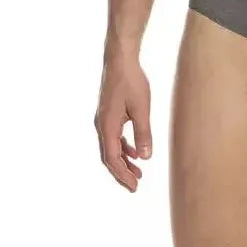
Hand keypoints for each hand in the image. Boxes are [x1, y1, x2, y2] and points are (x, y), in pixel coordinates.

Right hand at [94, 53, 151, 191]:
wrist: (120, 60)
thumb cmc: (131, 82)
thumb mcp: (142, 109)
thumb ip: (143, 133)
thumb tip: (145, 157)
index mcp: (107, 126)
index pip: (112, 159)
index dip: (122, 175)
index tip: (134, 187)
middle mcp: (101, 125)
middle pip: (109, 157)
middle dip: (121, 173)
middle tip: (135, 186)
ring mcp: (103, 119)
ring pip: (111, 147)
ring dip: (123, 161)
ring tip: (138, 173)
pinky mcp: (109, 113)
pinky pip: (114, 137)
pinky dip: (123, 147)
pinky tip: (135, 152)